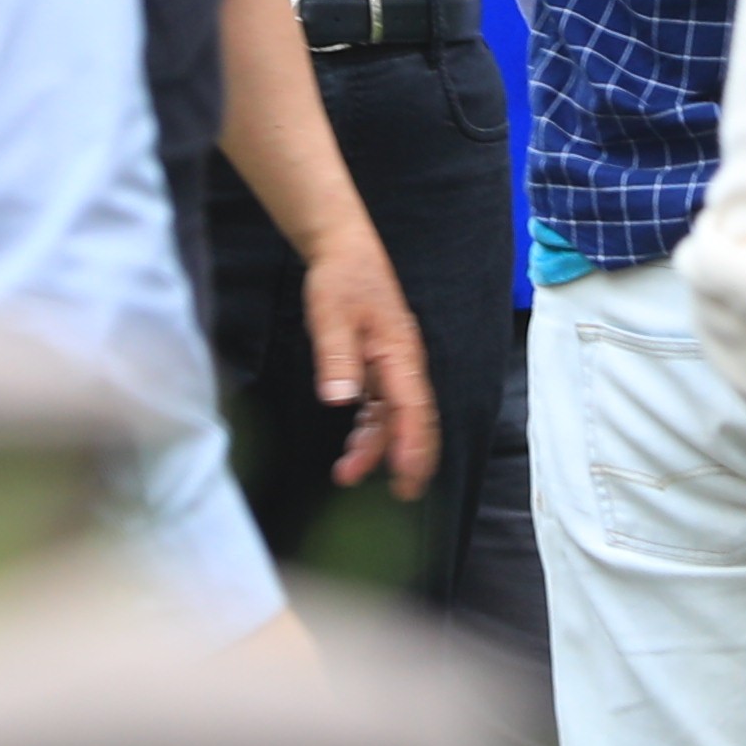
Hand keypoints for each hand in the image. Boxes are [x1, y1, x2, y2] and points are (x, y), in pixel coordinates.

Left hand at [298, 227, 440, 494]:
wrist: (343, 250)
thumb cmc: (342, 278)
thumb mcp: (331, 316)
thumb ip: (337, 359)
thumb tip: (341, 400)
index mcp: (399, 353)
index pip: (414, 408)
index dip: (413, 444)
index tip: (408, 474)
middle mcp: (402, 364)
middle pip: (412, 419)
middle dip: (409, 457)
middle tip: (402, 494)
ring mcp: (392, 366)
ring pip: (393, 418)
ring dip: (376, 447)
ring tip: (348, 475)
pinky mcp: (378, 365)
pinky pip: (379, 407)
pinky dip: (367, 430)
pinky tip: (351, 448)